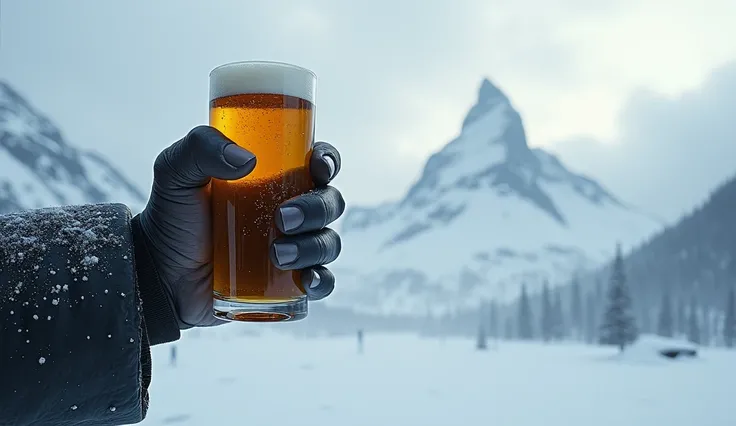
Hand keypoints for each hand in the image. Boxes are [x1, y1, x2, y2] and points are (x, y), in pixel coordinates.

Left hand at [139, 126, 344, 326]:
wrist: (158, 273)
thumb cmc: (172, 217)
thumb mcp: (175, 172)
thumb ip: (200, 147)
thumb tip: (246, 159)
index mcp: (275, 177)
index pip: (317, 162)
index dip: (328, 160)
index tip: (318, 166)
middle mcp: (292, 210)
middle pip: (330, 202)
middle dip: (317, 209)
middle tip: (283, 219)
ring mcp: (292, 247)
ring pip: (328, 242)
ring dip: (314, 246)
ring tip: (278, 255)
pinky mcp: (287, 284)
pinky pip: (322, 282)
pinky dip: (323, 281)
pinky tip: (307, 281)